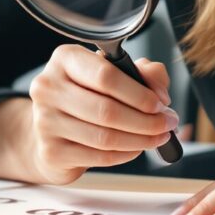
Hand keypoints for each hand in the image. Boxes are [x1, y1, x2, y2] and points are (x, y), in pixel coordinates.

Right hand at [18, 45, 178, 184]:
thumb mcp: (114, 73)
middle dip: (147, 120)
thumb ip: (144, 73)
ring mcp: (46, 121)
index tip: (161, 102)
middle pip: (107, 110)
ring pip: (105, 136)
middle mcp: (49, 87)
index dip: (140, 93)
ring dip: (141, 139)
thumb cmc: (87, 96)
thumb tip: (159, 92)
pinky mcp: (51, 151)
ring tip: (158, 136)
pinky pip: (100, 156)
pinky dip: (126, 153)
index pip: (106, 76)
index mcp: (65, 59)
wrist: (51, 130)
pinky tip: (137, 148)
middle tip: (168, 123)